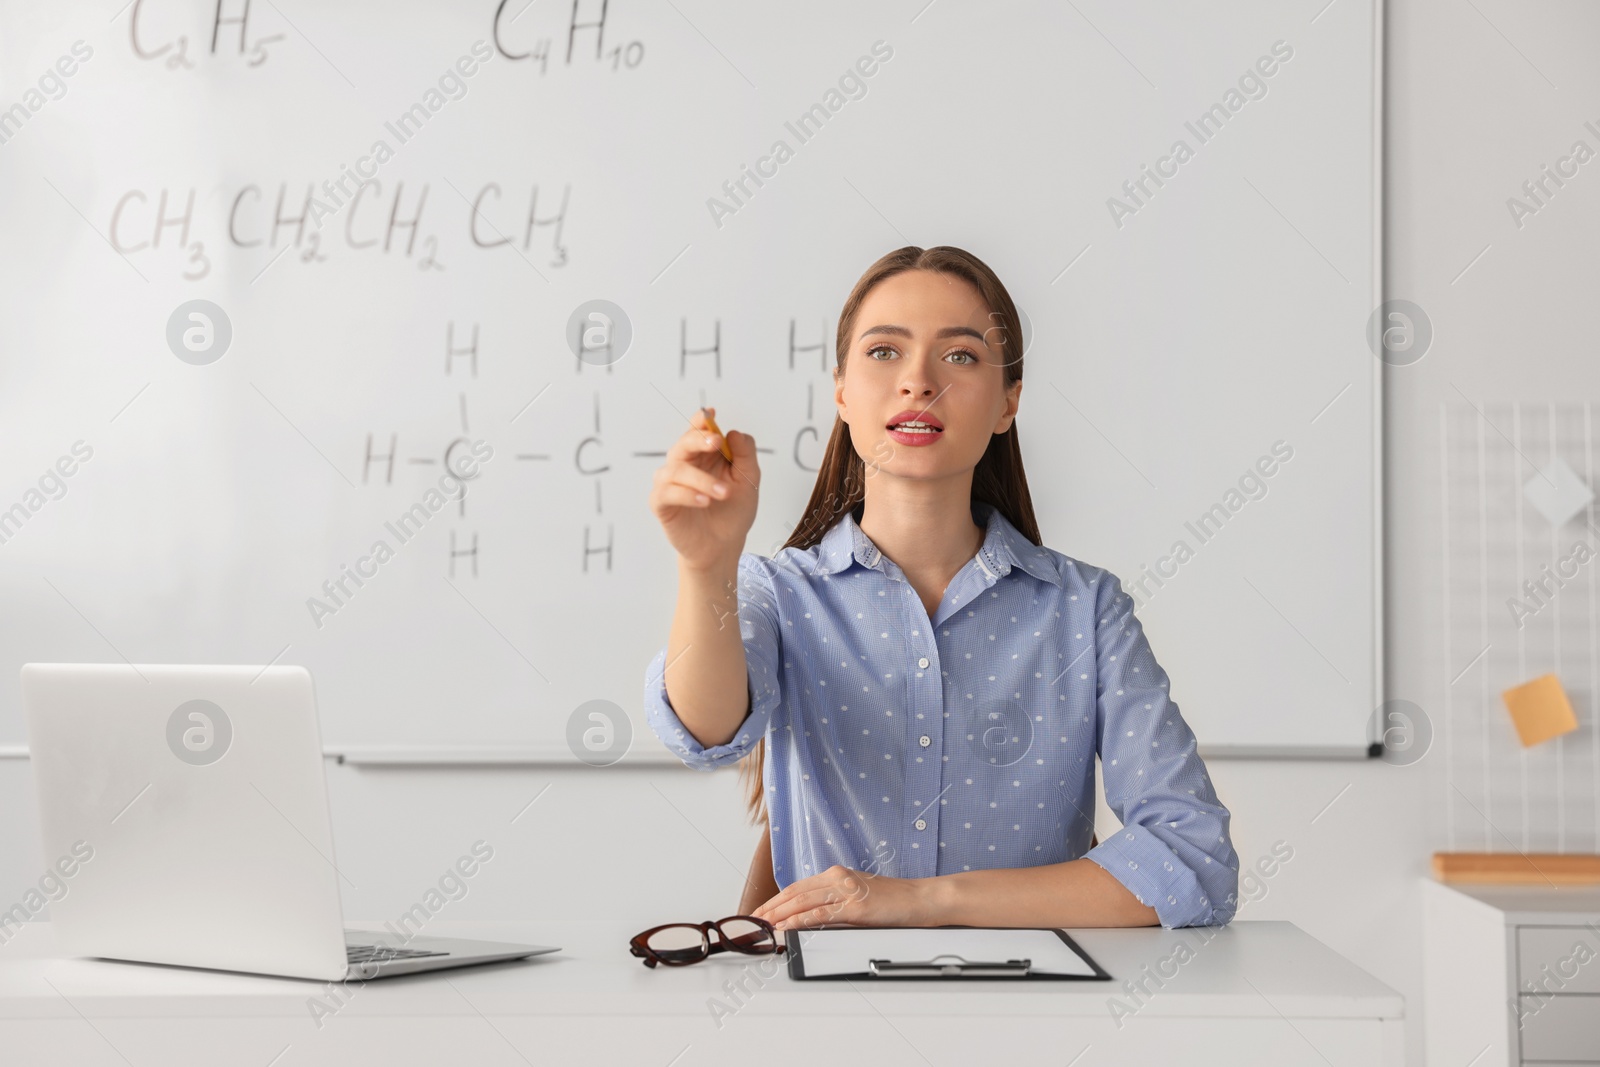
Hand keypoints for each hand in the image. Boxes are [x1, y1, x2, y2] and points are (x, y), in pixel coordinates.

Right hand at [648, 406, 759, 571]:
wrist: (723, 546)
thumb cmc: (733, 512)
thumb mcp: (749, 481)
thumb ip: (745, 455)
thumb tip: (733, 432)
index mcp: (704, 455)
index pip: (698, 430)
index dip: (701, 420)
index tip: (710, 415)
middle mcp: (684, 464)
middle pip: (684, 443)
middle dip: (699, 439)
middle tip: (717, 443)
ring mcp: (670, 483)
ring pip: (677, 469)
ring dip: (702, 479)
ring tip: (724, 493)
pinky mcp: (661, 503)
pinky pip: (667, 492)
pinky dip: (687, 494)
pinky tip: (704, 501)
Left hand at [750, 865, 931, 930]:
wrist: (918, 900)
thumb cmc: (892, 900)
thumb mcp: (857, 894)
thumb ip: (833, 901)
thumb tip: (808, 915)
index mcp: (836, 874)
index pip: (797, 887)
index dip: (775, 899)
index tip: (761, 911)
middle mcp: (838, 878)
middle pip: (794, 893)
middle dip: (770, 908)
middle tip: (753, 920)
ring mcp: (846, 892)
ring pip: (803, 902)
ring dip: (779, 915)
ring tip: (763, 925)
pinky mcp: (855, 908)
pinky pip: (821, 914)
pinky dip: (800, 921)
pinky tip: (788, 927)